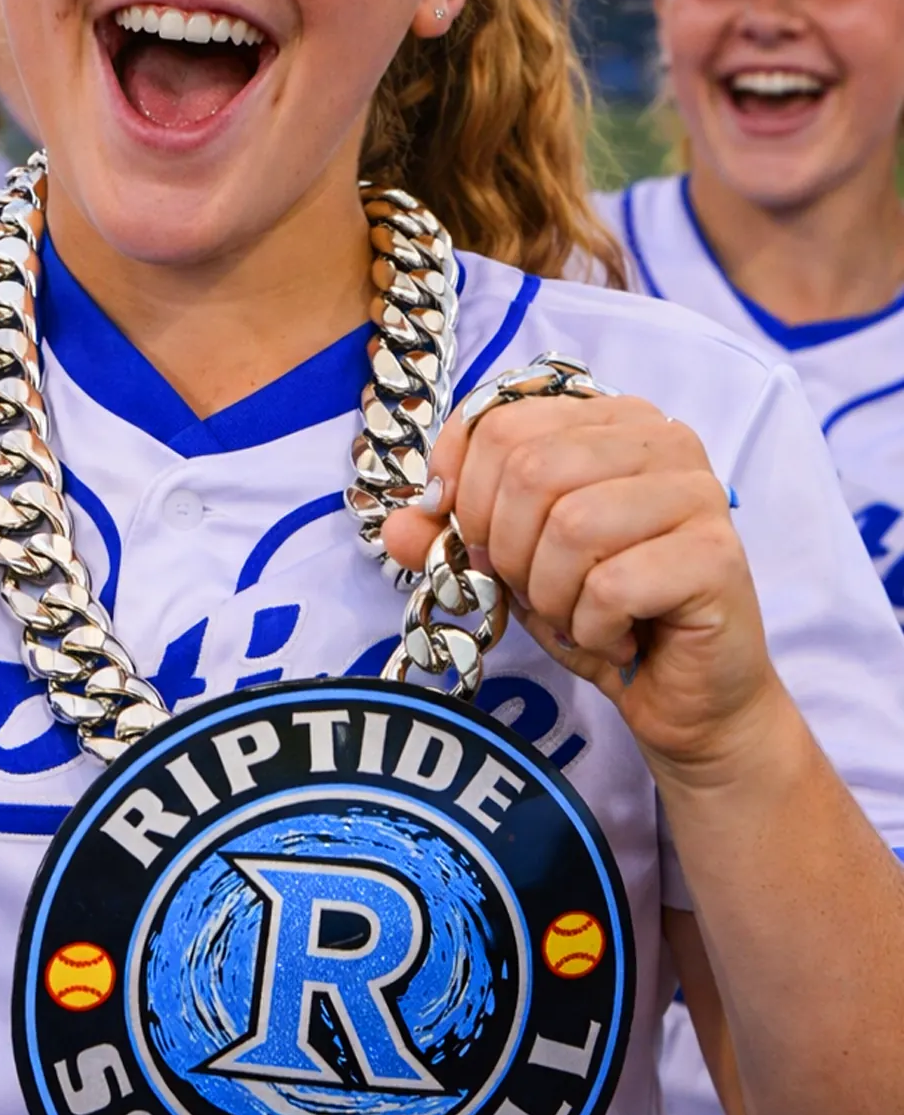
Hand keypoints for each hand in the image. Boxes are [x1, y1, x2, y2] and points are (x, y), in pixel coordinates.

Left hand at [382, 392, 780, 775]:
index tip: (472, 543)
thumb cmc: (599, 614)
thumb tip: (397, 524)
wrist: (681, 694)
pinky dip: (592, 627)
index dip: (465, 490)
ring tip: (579, 614)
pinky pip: (612, 586)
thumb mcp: (510, 565)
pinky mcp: (717, 555)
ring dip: (552, 594)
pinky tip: (616, 636)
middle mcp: (662, 439)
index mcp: (608, 420)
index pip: (502, 421)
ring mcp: (697, 493)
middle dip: (507, 549)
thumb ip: (450, 535)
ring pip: (571, 526)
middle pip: (532, 470)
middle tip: (535, 591)